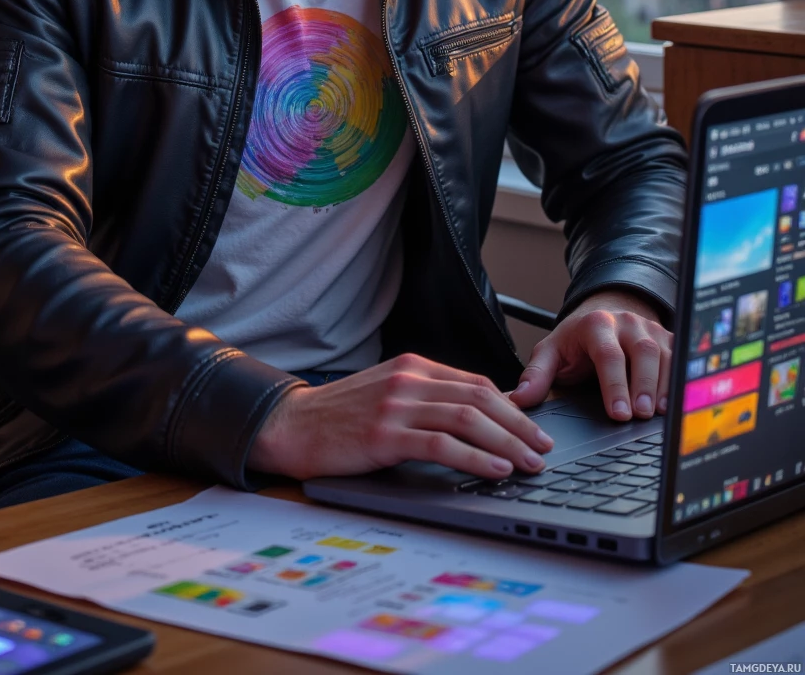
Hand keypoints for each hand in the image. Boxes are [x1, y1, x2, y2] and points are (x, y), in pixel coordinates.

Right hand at [249, 354, 554, 480]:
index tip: (534, 428)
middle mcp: (409, 380)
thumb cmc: (342, 415)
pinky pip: (441, 445)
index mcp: (413, 367)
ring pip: (467, 420)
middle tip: (543, 449)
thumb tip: (477, 416)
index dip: (512, 406)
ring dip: (506, 443)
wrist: (293, 425)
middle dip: (519, 426)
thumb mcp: (389, 394)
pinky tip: (494, 469)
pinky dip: (474, 457)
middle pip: (479, 399)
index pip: (476, 383)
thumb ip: (428, 398)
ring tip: (529, 463)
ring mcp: (397, 405)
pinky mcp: (386, 434)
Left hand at [510, 291, 671, 420]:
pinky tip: (676, 404)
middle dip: (644, 384)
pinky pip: (680, 358)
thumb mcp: (552, 351)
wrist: (605, 311)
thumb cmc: (578, 339)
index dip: (615, 384)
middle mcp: (627, 323)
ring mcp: (650, 329)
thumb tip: (519, 399)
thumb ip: (536, 374)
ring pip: (665, 354)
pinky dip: (679, 380)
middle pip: (642, 352)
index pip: (608, 355)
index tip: (618, 414)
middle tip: (641, 415)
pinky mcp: (668, 339)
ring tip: (660, 414)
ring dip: (664, 386)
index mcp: (596, 325)